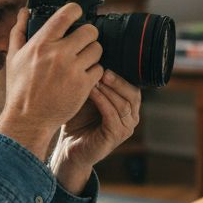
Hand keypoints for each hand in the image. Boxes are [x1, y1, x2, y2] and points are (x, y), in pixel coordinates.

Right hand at [0, 4, 103, 159]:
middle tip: (82, 42)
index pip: (68, 13)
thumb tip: (25, 12)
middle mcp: (59, 54)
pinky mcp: (83, 86)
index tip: (76, 15)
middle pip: (90, 30)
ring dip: (92, 53)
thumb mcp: (13, 58)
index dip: (76, 11)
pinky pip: (99, 69)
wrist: (27, 119)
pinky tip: (84, 75)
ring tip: (83, 60)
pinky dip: (94, 72)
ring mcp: (72, 70)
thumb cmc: (19, 89)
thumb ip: (19, 31)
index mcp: (42, 43)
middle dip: (88, 35)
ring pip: (97, 49)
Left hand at [51, 70, 141, 192]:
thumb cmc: (77, 120)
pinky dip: (102, 101)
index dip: (122, 74)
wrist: (68, 146)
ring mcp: (125, 128)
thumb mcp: (88, 96)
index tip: (106, 61)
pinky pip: (112, 115)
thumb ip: (94, 81)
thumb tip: (93, 56)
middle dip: (117, 81)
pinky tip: (92, 92)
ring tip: (95, 79)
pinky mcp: (115, 136)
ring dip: (109, 90)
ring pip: (123, 104)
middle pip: (133, 94)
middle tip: (103, 70)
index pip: (133, 85)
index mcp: (128, 106)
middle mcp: (131, 117)